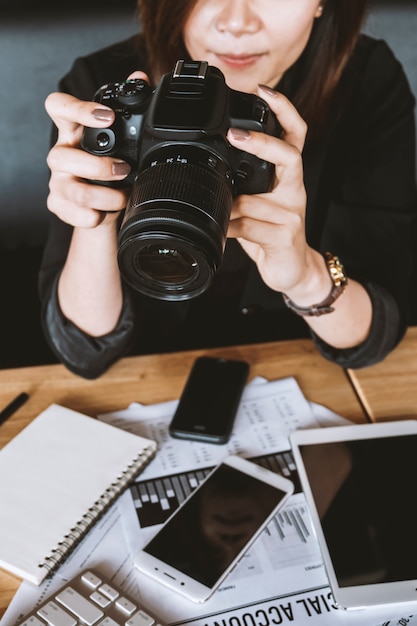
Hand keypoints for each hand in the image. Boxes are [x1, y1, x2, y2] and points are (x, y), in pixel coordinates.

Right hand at [44, 71, 148, 228]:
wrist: (103, 206)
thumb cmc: (111, 168)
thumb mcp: (121, 140)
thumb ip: (128, 109)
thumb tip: (141, 77)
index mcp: (73, 132)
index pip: (58, 107)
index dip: (77, 108)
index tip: (105, 116)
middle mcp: (61, 155)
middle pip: (61, 155)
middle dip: (97, 165)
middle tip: (124, 169)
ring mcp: (58, 182)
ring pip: (74, 189)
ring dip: (105, 195)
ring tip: (123, 196)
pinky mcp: (59, 206)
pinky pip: (75, 213)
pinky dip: (95, 216)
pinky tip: (105, 214)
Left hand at [227, 85, 323, 298]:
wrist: (292, 269)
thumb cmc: (270, 233)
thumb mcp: (255, 204)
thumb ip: (239, 185)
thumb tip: (205, 171)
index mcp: (287, 176)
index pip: (294, 134)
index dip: (283, 110)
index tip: (263, 91)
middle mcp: (293, 190)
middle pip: (289, 154)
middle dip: (261, 142)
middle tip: (233, 136)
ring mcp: (292, 213)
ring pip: (253, 199)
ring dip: (228, 205)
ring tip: (213, 210)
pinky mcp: (286, 236)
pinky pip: (250, 226)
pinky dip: (229, 228)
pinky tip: (221, 232)